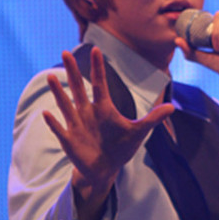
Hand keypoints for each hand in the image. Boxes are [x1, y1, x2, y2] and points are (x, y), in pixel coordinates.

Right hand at [44, 47, 173, 219]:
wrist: (105, 169)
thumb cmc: (120, 147)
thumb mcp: (138, 133)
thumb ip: (152, 119)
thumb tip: (172, 108)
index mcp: (103, 108)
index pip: (100, 84)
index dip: (98, 68)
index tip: (95, 50)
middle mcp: (87, 112)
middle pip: (78, 88)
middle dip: (72, 71)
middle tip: (65, 52)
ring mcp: (76, 125)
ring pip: (66, 105)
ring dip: (58, 92)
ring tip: (50, 77)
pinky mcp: (69, 140)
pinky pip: (59, 129)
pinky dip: (53, 123)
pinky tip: (46, 113)